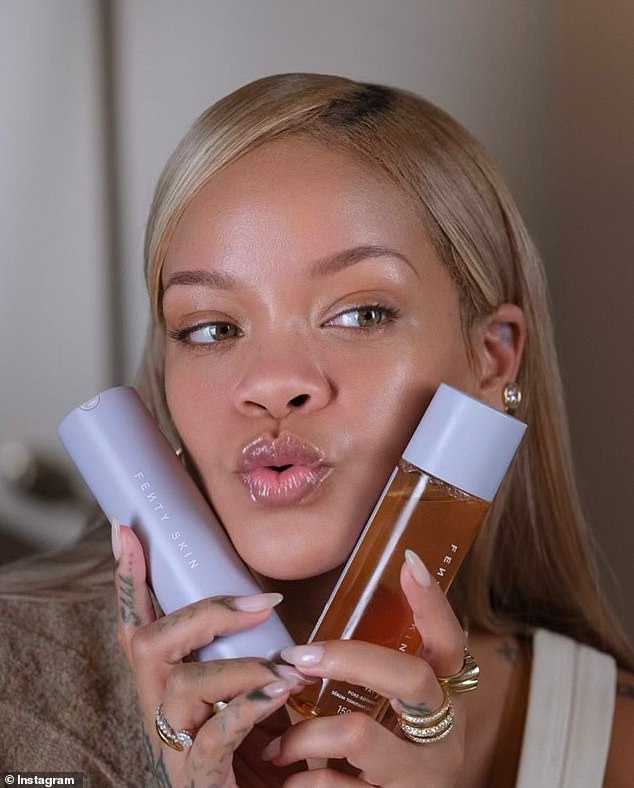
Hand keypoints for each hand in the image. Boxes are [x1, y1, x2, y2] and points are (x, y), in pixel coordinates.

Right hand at [113, 523, 304, 787]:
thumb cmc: (249, 750)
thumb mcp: (243, 691)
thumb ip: (244, 654)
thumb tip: (271, 602)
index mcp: (165, 683)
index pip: (138, 623)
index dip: (129, 580)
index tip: (126, 531)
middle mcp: (158, 708)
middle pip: (150, 643)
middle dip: (205, 613)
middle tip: (262, 602)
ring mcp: (172, 744)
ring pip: (183, 685)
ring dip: (241, 667)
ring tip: (288, 666)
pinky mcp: (195, 778)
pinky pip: (213, 736)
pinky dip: (248, 707)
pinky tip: (279, 693)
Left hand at [265, 552, 466, 786]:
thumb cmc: (392, 760)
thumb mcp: (400, 718)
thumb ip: (379, 678)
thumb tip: (325, 633)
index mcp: (448, 699)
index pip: (450, 642)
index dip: (433, 604)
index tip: (409, 561)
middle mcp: (446, 734)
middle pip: (411, 678)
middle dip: (348, 658)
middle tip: (296, 656)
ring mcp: (424, 776)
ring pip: (359, 734)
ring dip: (306, 733)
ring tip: (277, 743)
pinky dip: (304, 780)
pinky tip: (290, 779)